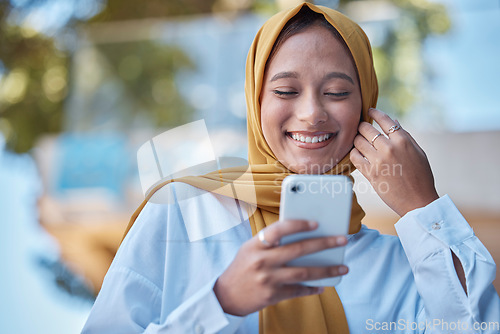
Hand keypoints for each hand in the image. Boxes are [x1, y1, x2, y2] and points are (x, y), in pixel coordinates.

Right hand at [213, 219, 347, 315]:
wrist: (226, 296)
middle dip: (324, 244)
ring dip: (326, 270)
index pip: (279, 229)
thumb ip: (271, 242)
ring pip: (303, 272)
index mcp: (256, 245)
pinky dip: (312, 288)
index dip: (299, 224)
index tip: (317, 223)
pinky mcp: (272, 295)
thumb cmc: (242, 268)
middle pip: (298, 250)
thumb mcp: (250, 249)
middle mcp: (262, 261)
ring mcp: (268, 279)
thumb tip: (302, 235)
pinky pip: (298, 291)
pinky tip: (323, 286)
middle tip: (342, 240)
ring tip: (343, 267)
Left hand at [350, 108, 438, 216]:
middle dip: (363, 127)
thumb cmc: (421, 177)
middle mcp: (389, 148)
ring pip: (358, 141)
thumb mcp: (418, 152)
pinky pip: (355, 157)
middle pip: (366, 129)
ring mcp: (378, 160)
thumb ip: (405, 136)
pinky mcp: (370, 173)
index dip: (374, 113)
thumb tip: (394, 120)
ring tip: (360, 143)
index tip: (369, 110)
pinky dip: (354, 153)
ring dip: (357, 140)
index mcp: (403, 140)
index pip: (384, 120)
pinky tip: (358, 154)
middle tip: (362, 129)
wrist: (418, 201)